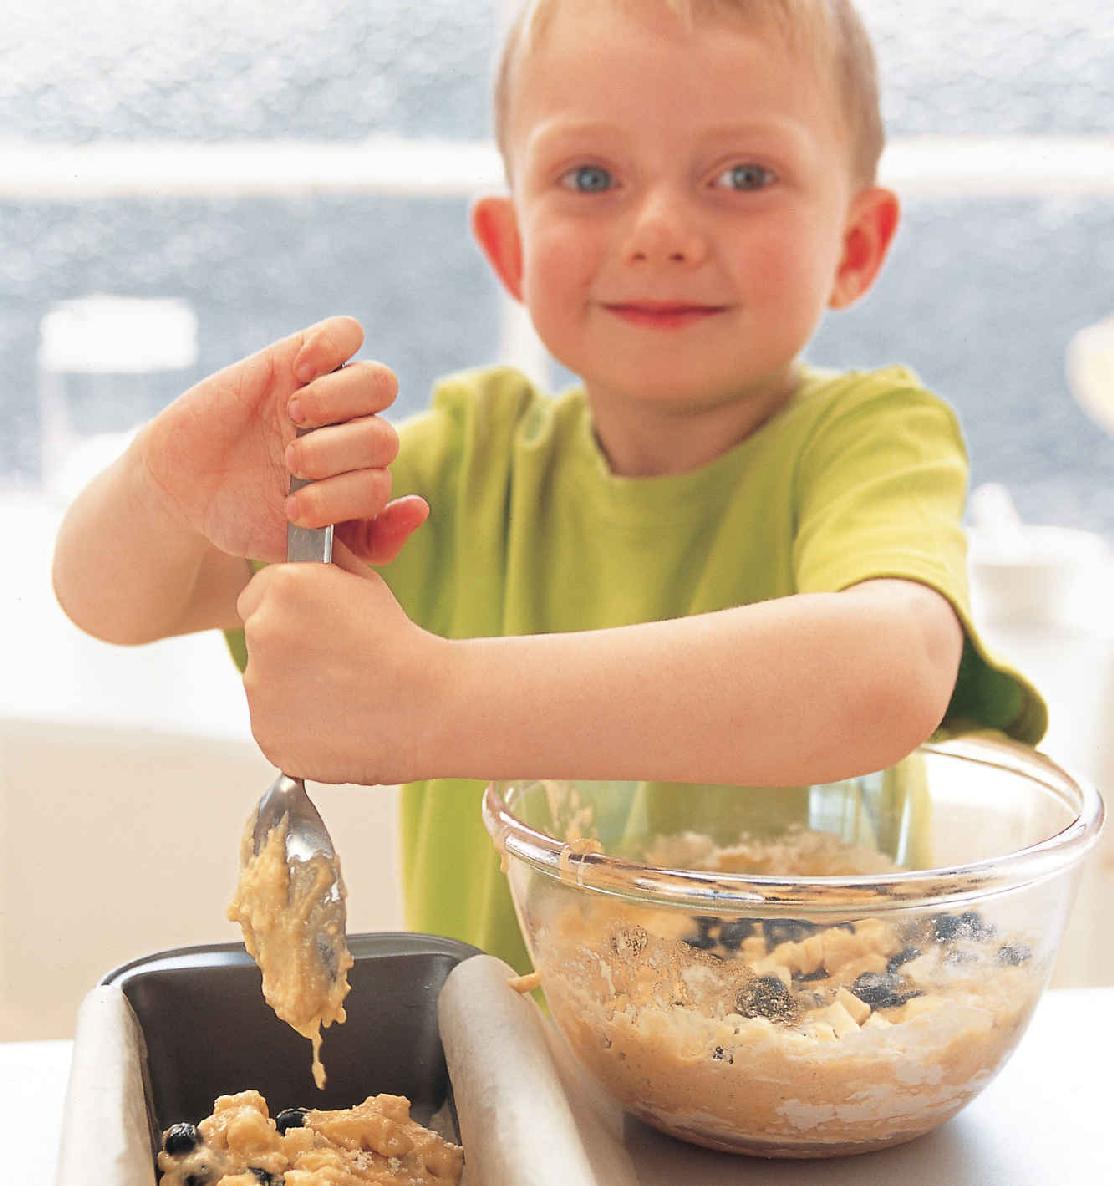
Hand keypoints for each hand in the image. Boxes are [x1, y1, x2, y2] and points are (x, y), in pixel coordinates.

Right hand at [136, 315, 427, 562]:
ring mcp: (332, 396)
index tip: (294, 512)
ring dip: (340, 402)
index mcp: (360, 484)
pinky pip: (347, 333)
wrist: (185, 488)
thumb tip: (419, 507)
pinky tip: (298, 373)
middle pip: (382, 437)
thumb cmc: (246, 520)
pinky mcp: (302, 357)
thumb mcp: (302, 550)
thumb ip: (365, 541)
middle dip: (335, 455)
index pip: (379, 485)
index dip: (341, 498)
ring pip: (380, 383)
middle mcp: (354, 438)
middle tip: (291, 465)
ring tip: (295, 415)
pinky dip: (331, 346)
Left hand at [236, 541, 449, 784]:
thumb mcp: (363, 581)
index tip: (322, 626)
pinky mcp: (268, 733)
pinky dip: (298, 727)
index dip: (291, 609)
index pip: (259, 592)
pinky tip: (337, 721)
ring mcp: (260, 688)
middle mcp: (262, 631)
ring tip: (341, 694)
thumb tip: (303, 539)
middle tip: (335, 660)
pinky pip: (274, 725)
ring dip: (291, 687)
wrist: (427, 705)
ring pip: (265, 684)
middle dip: (286, 646)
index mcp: (284, 585)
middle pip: (258, 637)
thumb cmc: (397, 640)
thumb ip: (323, 559)